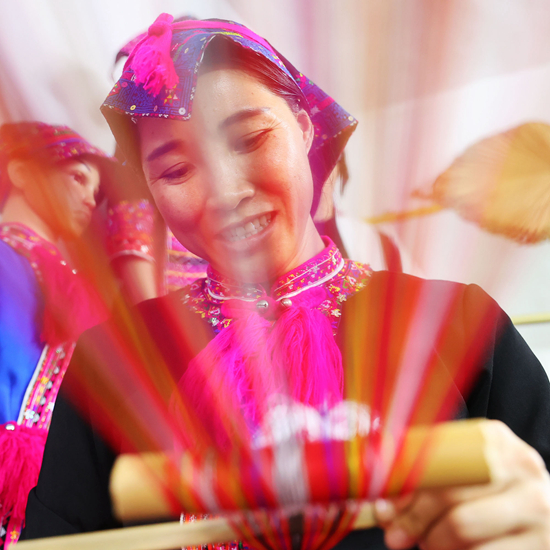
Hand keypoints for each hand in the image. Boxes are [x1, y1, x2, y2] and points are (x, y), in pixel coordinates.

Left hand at [374, 420, 549, 549]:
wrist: (543, 508)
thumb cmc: (490, 488)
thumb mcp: (462, 470)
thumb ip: (424, 478)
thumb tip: (383, 509)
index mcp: (493, 439)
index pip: (438, 460)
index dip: (405, 487)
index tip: (383, 508)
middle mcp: (521, 468)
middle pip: (448, 496)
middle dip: (414, 520)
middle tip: (395, 537)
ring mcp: (537, 508)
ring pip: (463, 529)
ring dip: (434, 542)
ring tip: (429, 544)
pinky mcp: (542, 545)